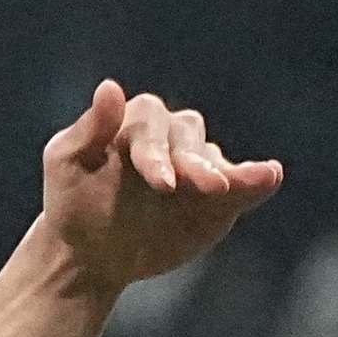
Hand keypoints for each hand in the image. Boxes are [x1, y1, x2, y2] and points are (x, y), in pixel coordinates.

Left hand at [34, 81, 276, 292]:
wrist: (92, 250)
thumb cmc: (73, 201)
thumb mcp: (66, 165)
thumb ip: (89, 129)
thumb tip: (110, 86)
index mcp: (137, 122)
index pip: (151, 128)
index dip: (157, 154)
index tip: (163, 184)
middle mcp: (173, 136)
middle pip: (189, 140)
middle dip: (196, 164)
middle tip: (207, 187)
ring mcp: (198, 164)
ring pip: (217, 161)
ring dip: (231, 173)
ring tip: (243, 185)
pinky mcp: (219, 196)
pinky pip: (241, 185)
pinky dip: (256, 180)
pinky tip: (271, 176)